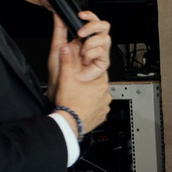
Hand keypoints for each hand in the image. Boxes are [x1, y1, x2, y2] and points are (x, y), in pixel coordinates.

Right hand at [49, 10, 112, 130]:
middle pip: (99, 86)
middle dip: (90, 86)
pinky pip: (99, 109)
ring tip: (79, 99)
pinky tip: (83, 107)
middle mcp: (106, 95)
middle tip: (78, 88)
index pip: (99, 73)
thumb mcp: (66, 79)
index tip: (84, 75)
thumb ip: (66, 62)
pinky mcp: (102, 116)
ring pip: (99, 98)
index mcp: (100, 84)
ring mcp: (105, 107)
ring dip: (91, 97)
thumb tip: (65, 48)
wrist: (69, 123)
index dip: (90, 73)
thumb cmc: (69, 103)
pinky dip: (92, 108)